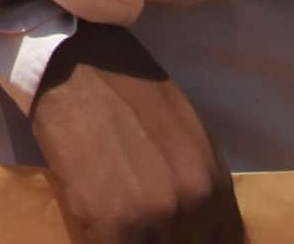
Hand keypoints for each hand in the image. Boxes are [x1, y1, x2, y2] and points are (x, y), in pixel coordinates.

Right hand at [31, 25, 245, 243]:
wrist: (78, 67)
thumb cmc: (130, 93)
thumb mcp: (189, 138)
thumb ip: (199, 186)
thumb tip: (202, 225)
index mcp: (215, 188)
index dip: (202, 242)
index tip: (182, 235)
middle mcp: (192, 207)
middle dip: (167, 241)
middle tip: (146, 227)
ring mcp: (151, 219)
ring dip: (136, 241)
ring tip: (124, 227)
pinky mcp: (108, 225)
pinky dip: (103, 242)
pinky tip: (98, 228)